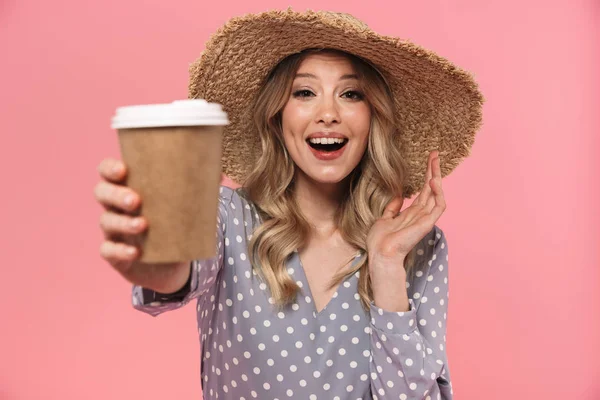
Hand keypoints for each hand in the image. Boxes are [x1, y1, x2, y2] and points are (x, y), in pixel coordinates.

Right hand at [94, 159, 191, 292]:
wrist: (174, 264)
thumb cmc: (176, 224)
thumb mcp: (185, 206)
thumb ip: (199, 189)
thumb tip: (221, 175)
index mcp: (129, 187)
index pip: (108, 171)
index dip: (110, 168)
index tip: (124, 170)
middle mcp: (116, 207)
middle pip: (102, 193)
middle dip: (116, 194)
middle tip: (136, 200)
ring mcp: (114, 232)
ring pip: (106, 221)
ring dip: (122, 222)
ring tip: (143, 225)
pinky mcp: (116, 255)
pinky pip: (109, 252)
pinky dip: (119, 251)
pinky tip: (135, 252)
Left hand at [367, 150, 445, 271]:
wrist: (381, 254)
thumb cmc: (380, 241)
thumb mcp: (384, 219)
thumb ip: (392, 208)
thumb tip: (398, 196)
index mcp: (412, 213)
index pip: (423, 190)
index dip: (426, 175)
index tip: (428, 160)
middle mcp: (421, 214)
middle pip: (432, 188)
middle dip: (433, 170)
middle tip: (435, 154)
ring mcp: (426, 218)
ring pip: (437, 194)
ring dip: (437, 177)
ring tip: (435, 161)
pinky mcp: (428, 223)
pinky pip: (439, 206)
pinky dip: (439, 193)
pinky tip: (433, 181)